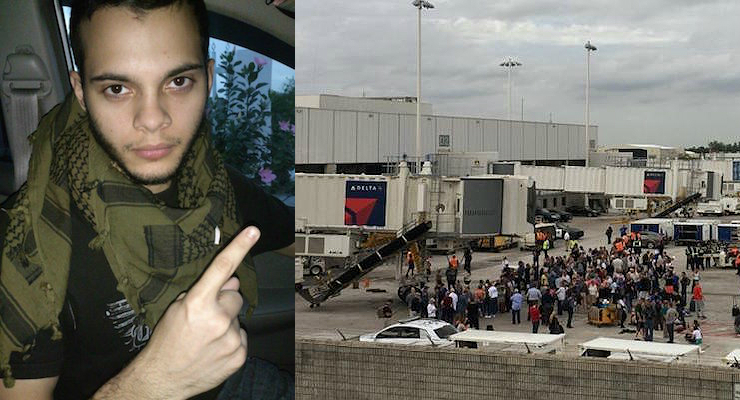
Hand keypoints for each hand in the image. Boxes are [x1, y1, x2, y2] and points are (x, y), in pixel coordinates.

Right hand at [115, 227, 259, 399]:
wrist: (163, 379)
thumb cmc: (167, 342)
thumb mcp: (177, 309)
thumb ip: (205, 291)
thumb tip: (231, 279)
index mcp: (197, 303)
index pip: (222, 267)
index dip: (239, 246)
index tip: (254, 230)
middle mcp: (217, 319)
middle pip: (234, 295)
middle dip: (223, 302)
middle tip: (206, 318)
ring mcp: (231, 338)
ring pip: (238, 317)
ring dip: (227, 322)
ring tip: (207, 337)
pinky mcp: (239, 355)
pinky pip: (242, 336)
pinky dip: (231, 340)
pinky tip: (214, 348)